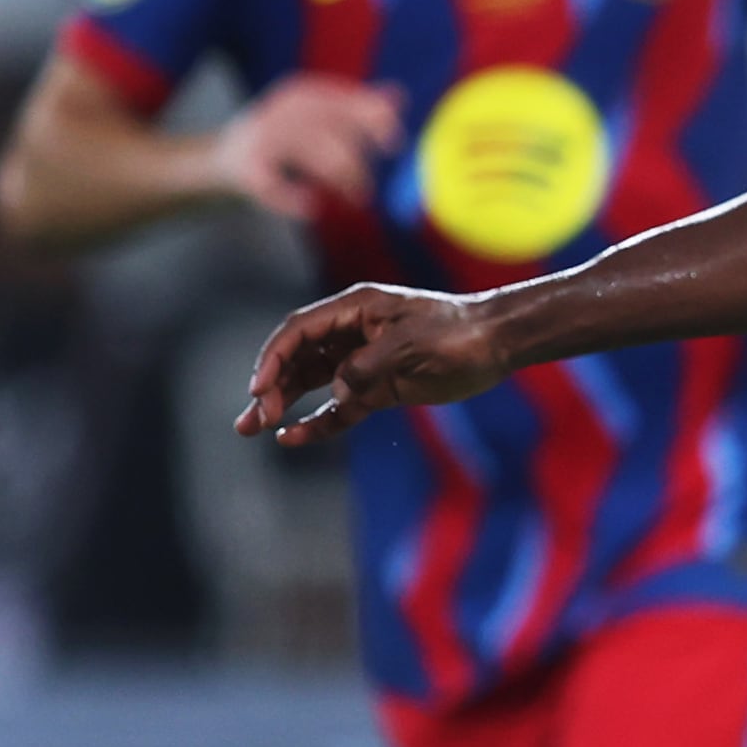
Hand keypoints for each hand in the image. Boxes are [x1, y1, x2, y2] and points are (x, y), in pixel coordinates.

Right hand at [217, 77, 400, 226]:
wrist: (220, 158)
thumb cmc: (282, 139)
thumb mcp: (317, 117)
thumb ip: (356, 108)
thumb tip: (399, 97)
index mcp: (301, 94)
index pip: (342, 102)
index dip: (371, 119)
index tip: (394, 143)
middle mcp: (280, 110)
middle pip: (330, 132)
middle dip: (356, 162)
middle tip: (367, 190)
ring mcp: (261, 138)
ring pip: (313, 157)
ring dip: (339, 181)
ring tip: (354, 199)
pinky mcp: (246, 168)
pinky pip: (275, 186)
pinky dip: (295, 200)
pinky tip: (313, 208)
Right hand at [238, 286, 504, 441]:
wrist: (495, 343)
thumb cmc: (456, 332)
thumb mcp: (410, 343)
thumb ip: (367, 365)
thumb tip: (338, 391)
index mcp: (354, 309)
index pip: (298, 331)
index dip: (273, 358)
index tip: (259, 389)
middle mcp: (351, 333)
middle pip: (297, 358)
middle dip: (270, 386)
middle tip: (252, 417)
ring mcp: (363, 362)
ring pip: (311, 383)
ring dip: (282, 404)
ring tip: (252, 429)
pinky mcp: (379, 388)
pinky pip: (339, 407)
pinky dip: (316, 422)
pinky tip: (292, 437)